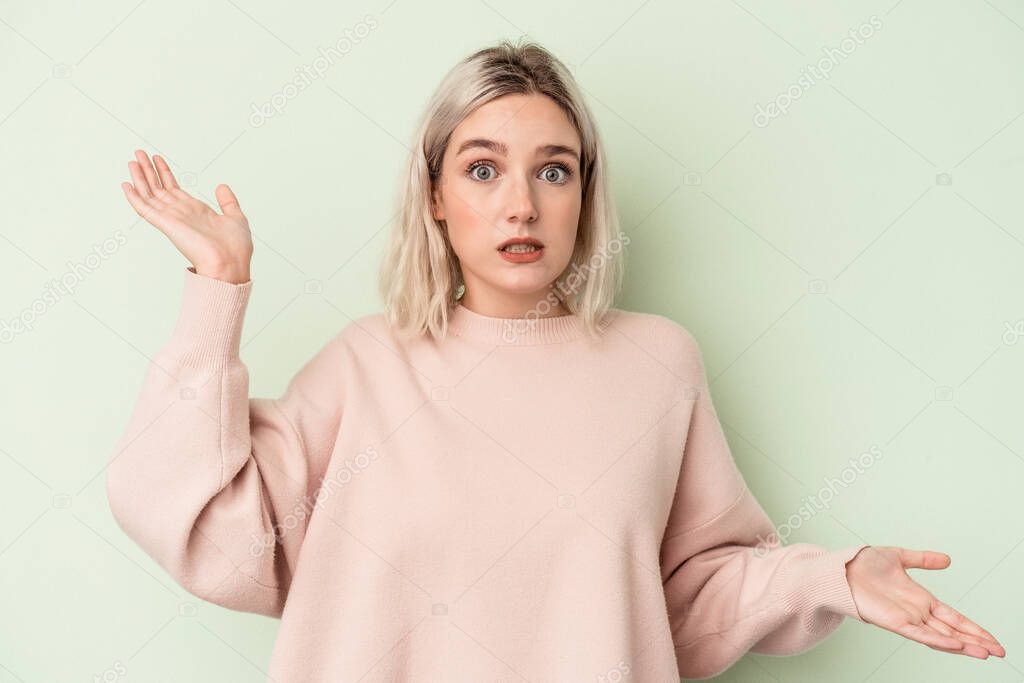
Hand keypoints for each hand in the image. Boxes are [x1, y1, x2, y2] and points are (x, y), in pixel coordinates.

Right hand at [121, 149, 252, 283]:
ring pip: (150, 194)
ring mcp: (172, 218)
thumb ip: (228, 201)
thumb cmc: (235, 248)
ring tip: (132, 160)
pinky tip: (126, 185)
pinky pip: (146, 209)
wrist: (231, 264)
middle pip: (159, 188)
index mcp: (195, 211)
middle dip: (149, 170)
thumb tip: (221, 186)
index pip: (174, 188)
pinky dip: (135, 198)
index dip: (165, 173)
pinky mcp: (166, 224)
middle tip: (138, 153)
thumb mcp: (235, 217)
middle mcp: (181, 213)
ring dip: (140, 177)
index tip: (157, 159)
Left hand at [845, 546, 1004, 658]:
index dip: (973, 627)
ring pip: (941, 637)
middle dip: (976, 641)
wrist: (842, 568)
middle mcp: (917, 612)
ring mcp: (906, 619)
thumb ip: (923, 560)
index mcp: (921, 599)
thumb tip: (947, 560)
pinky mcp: (894, 622)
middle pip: (953, 631)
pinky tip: (955, 644)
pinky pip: (919, 634)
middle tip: (1000, 651)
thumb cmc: (864, 564)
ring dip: (963, 645)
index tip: (992, 638)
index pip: (954, 617)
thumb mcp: (899, 556)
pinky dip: (938, 640)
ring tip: (985, 653)